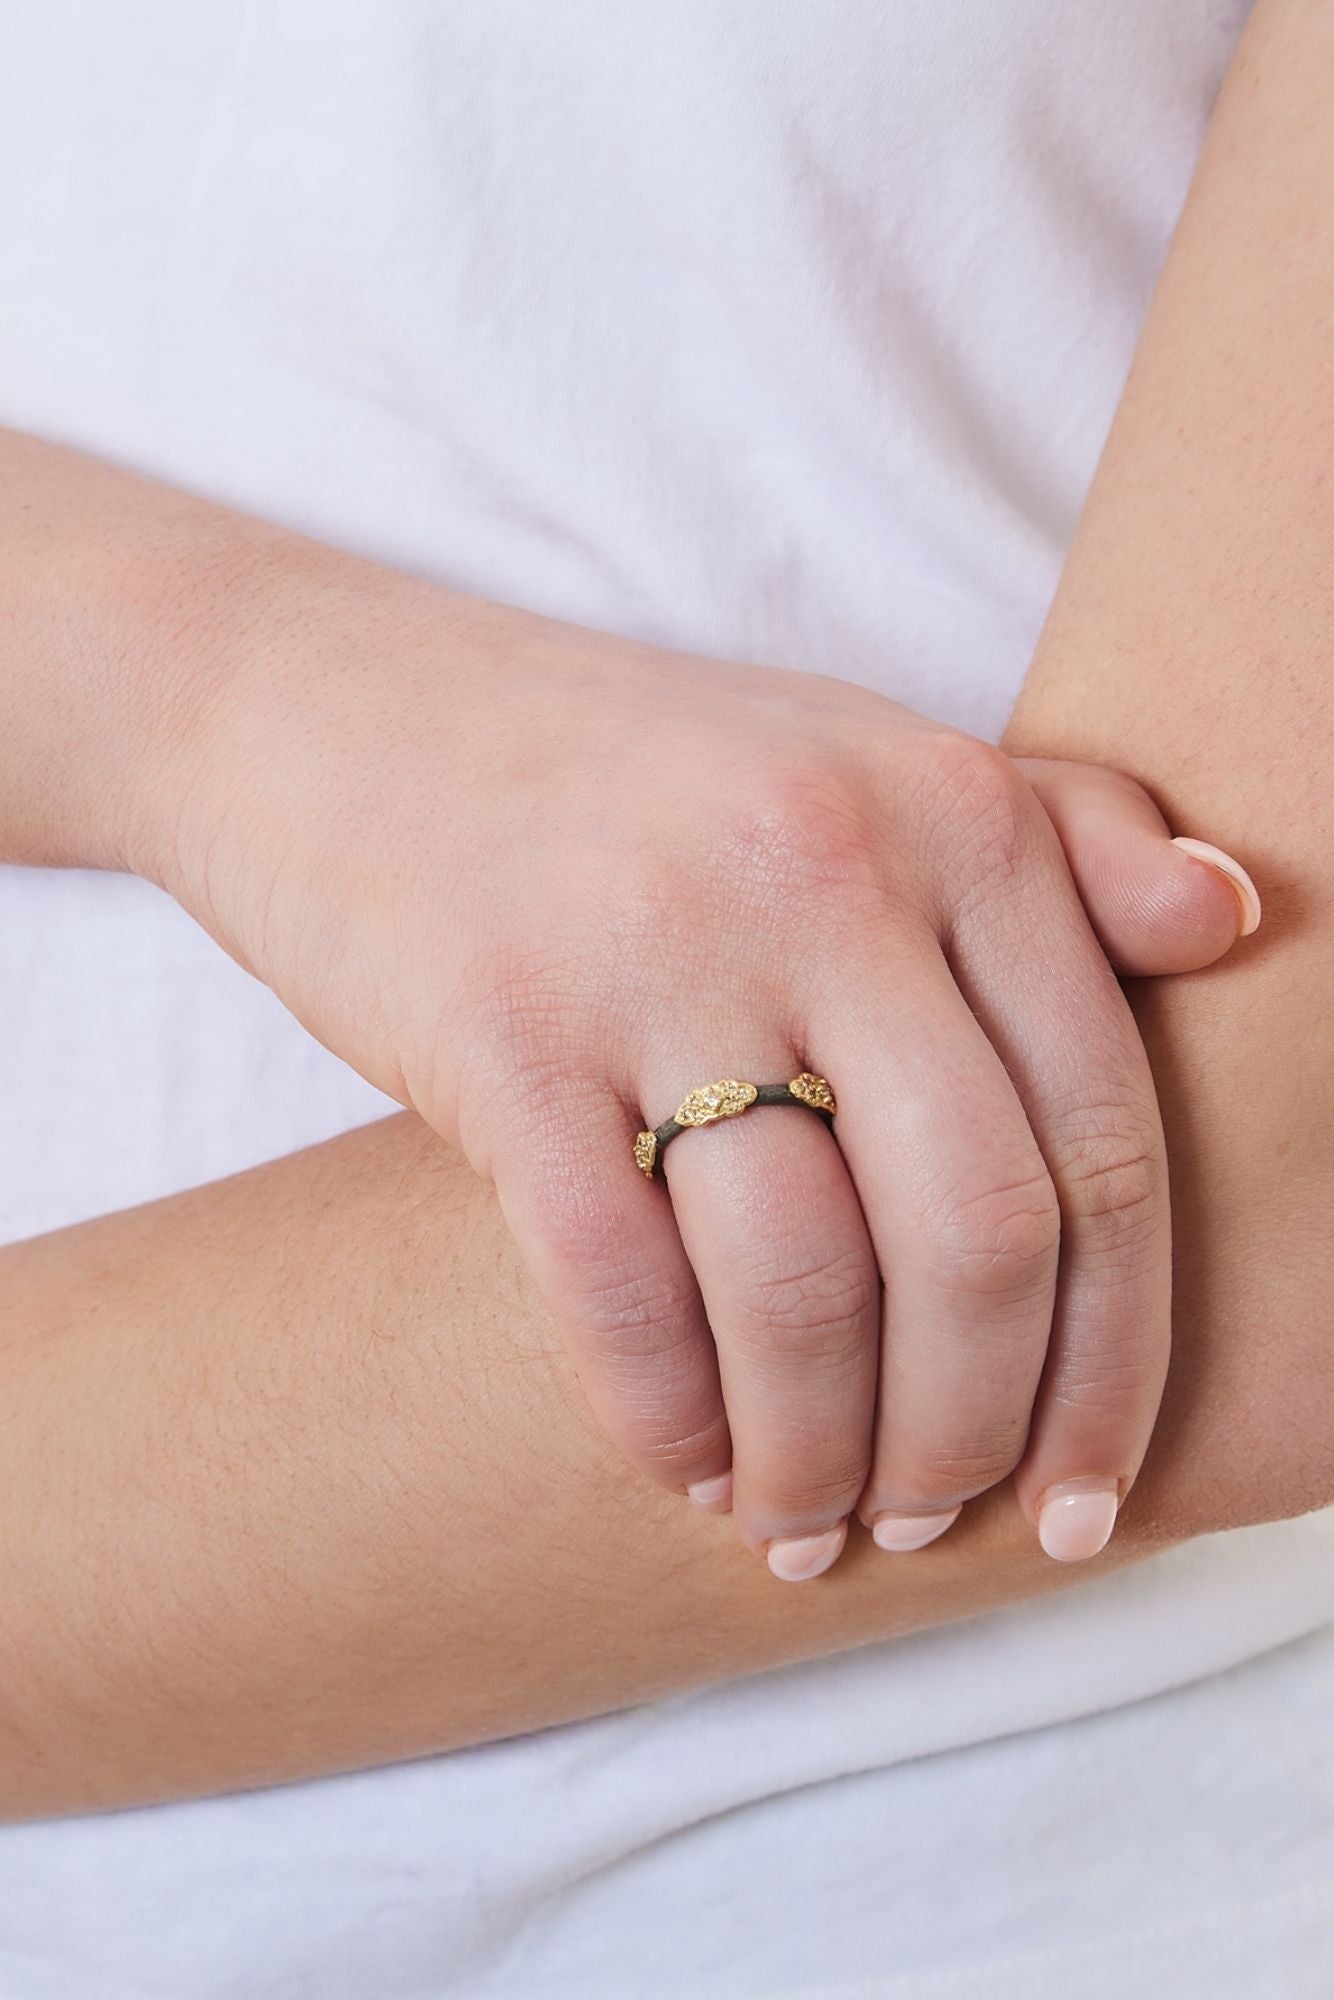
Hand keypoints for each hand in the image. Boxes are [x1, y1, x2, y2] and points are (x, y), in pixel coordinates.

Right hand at [144, 546, 1255, 1578]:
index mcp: (952, 813)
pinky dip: (671, 1422)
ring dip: (824, 1459)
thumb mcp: (863, 762)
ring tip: (811, 1525)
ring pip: (805, 1290)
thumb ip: (1067, 838)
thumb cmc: (629, 774)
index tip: (1096, 1493)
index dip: (1121, 1354)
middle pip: (979, 1236)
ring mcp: (657, 949)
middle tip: (941, 1521)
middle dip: (976, 1433)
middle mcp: (826, 869)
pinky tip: (692, 1473)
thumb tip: (1242, 923)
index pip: (1104, 1134)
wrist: (346, 711)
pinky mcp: (499, 1033)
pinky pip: (621, 1293)